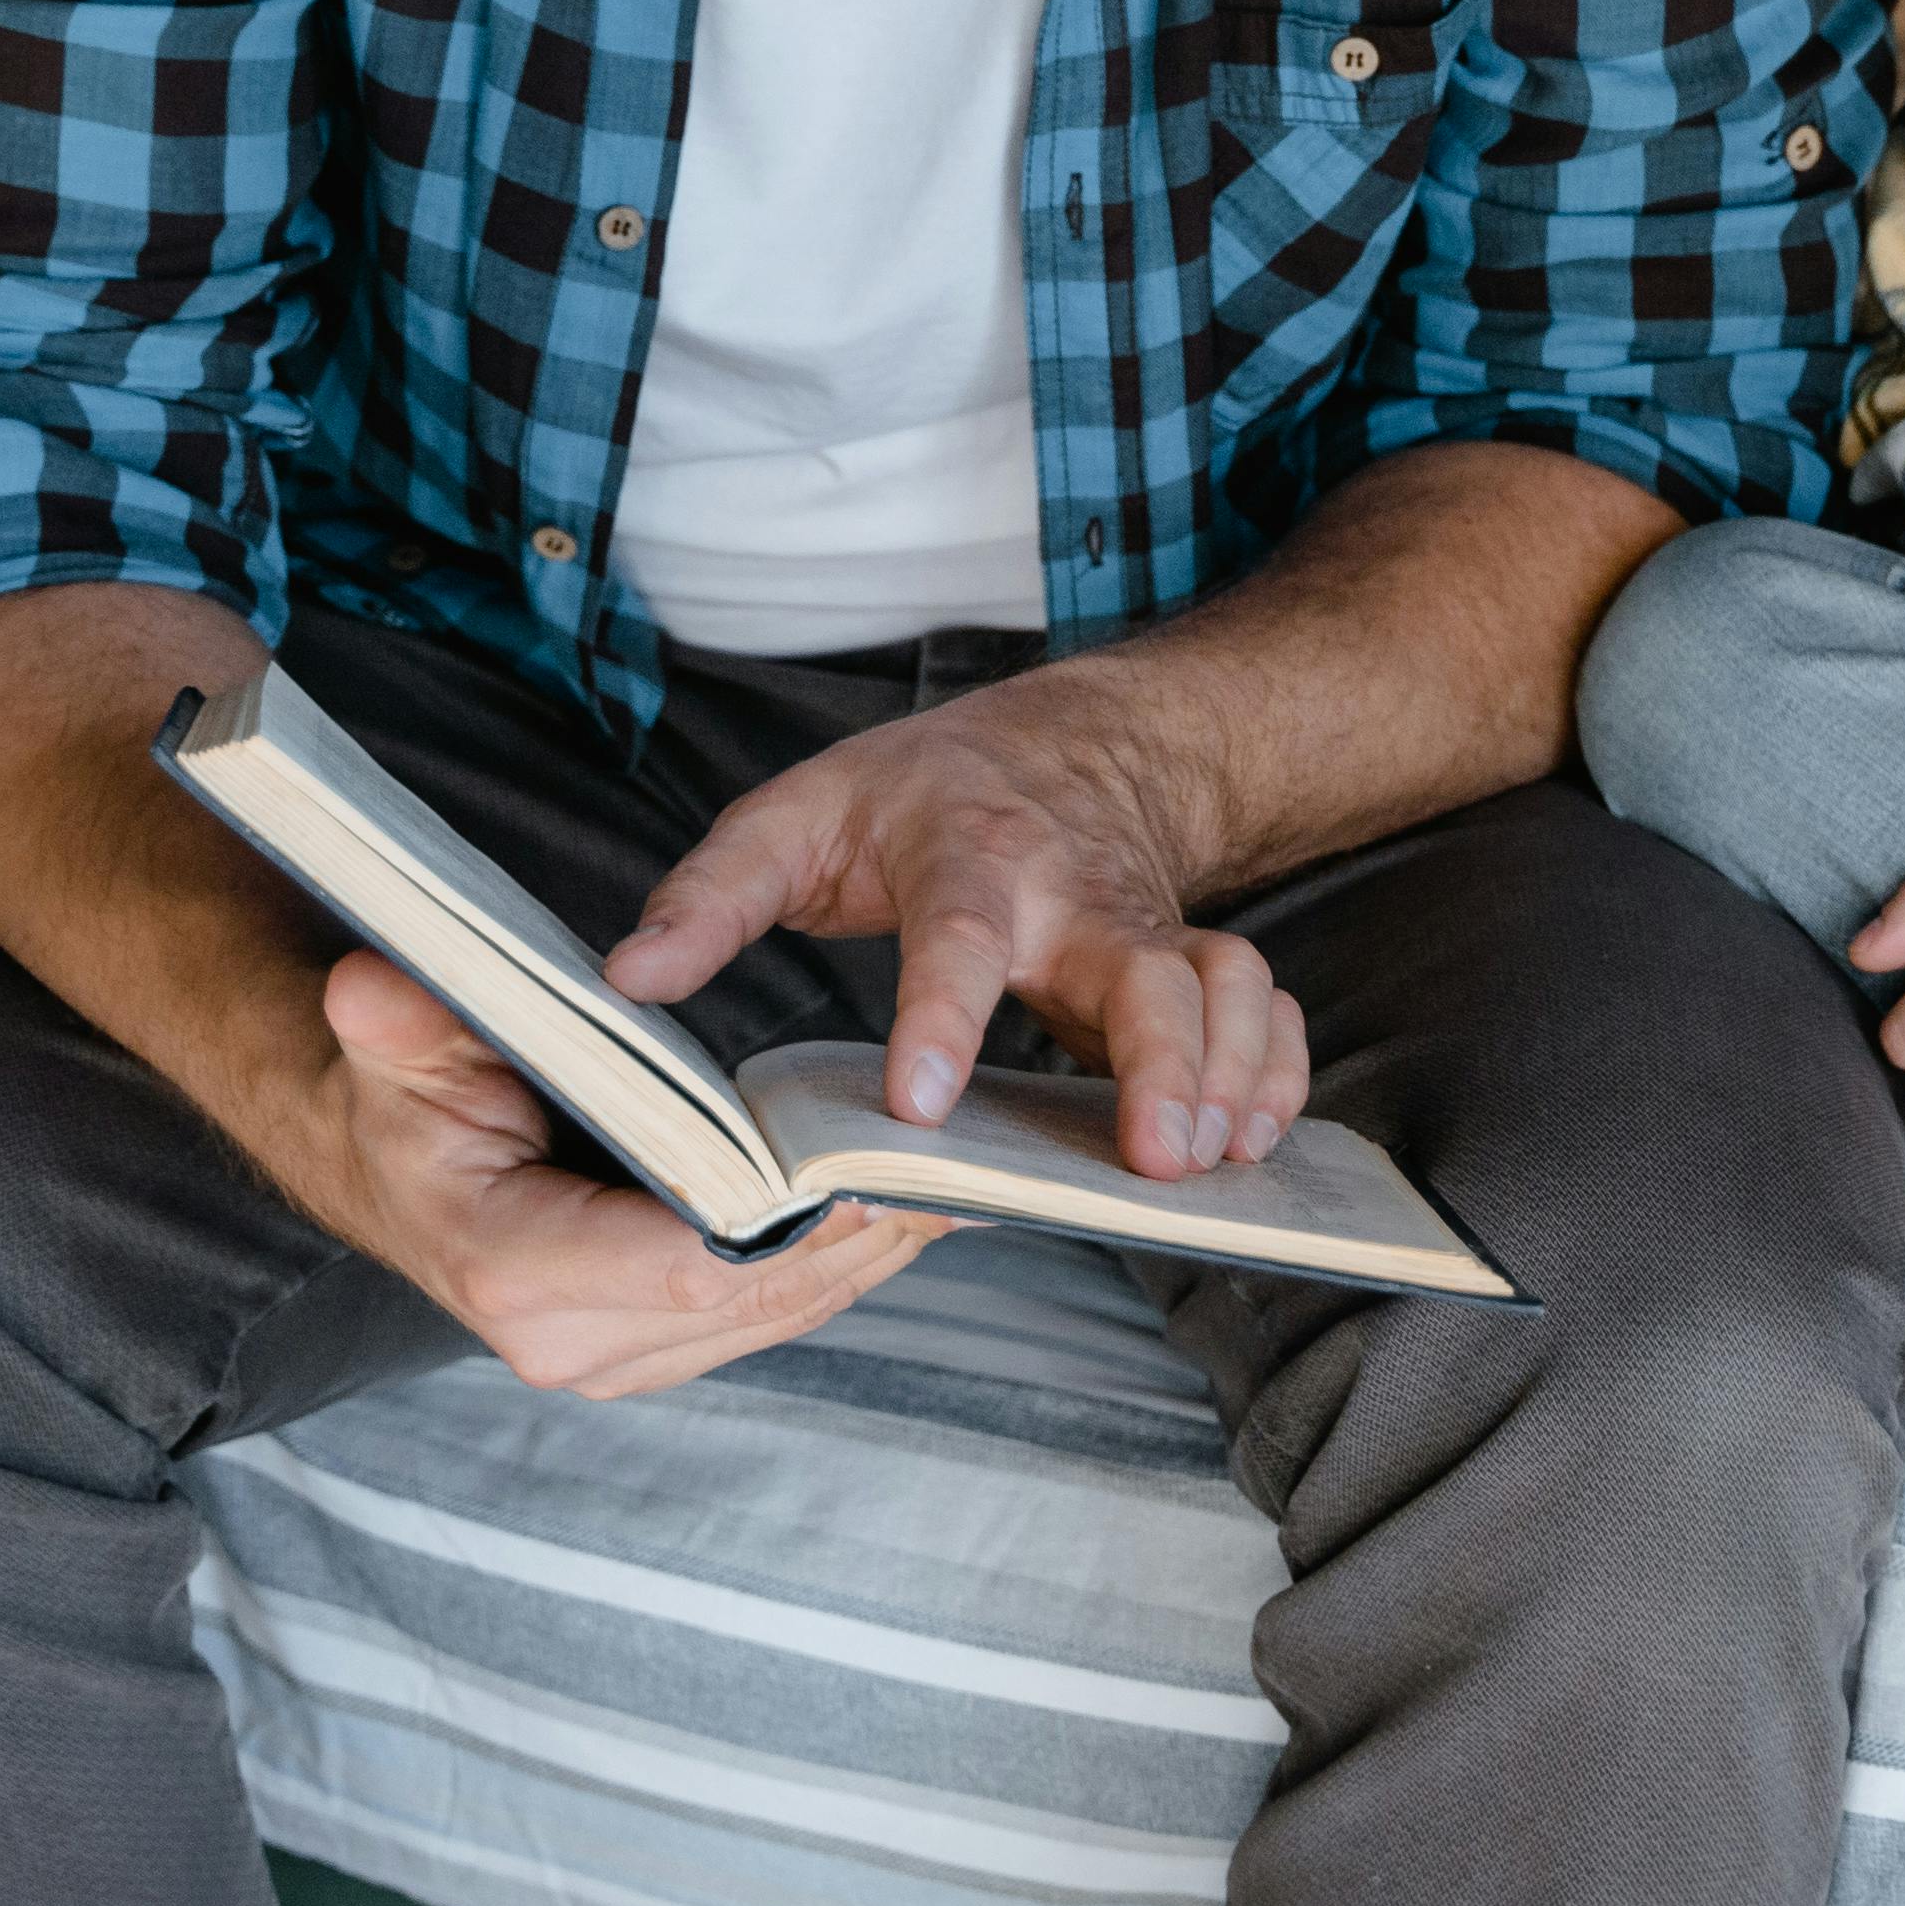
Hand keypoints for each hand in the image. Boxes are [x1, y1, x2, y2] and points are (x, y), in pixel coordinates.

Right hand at [317, 951, 941, 1393]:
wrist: (388, 1162)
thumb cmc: (403, 1096)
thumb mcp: (396, 1042)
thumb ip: (396, 1021)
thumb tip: (371, 989)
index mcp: (515, 1272)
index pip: (684, 1265)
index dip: (786, 1223)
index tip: (867, 1170)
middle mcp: (570, 1341)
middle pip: (754, 1296)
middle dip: (853, 1233)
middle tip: (946, 1164)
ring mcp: (616, 1356)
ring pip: (778, 1313)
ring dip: (865, 1253)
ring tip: (950, 1179)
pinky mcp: (653, 1347)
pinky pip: (771, 1313)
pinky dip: (839, 1264)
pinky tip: (902, 1208)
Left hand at [596, 667, 1311, 1183]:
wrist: (1067, 743)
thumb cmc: (918, 796)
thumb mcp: (795, 816)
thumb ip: (712, 896)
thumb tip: (626, 977)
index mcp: (966, 857)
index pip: (958, 936)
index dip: (943, 1020)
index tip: (921, 1107)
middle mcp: (1076, 893)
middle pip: (1145, 966)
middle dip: (1163, 1061)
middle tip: (1156, 1156)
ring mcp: (1152, 925)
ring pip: (1225, 983)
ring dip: (1232, 1072)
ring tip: (1209, 1162)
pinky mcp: (1198, 958)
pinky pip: (1266, 1006)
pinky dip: (1278, 1068)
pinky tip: (1256, 1137)